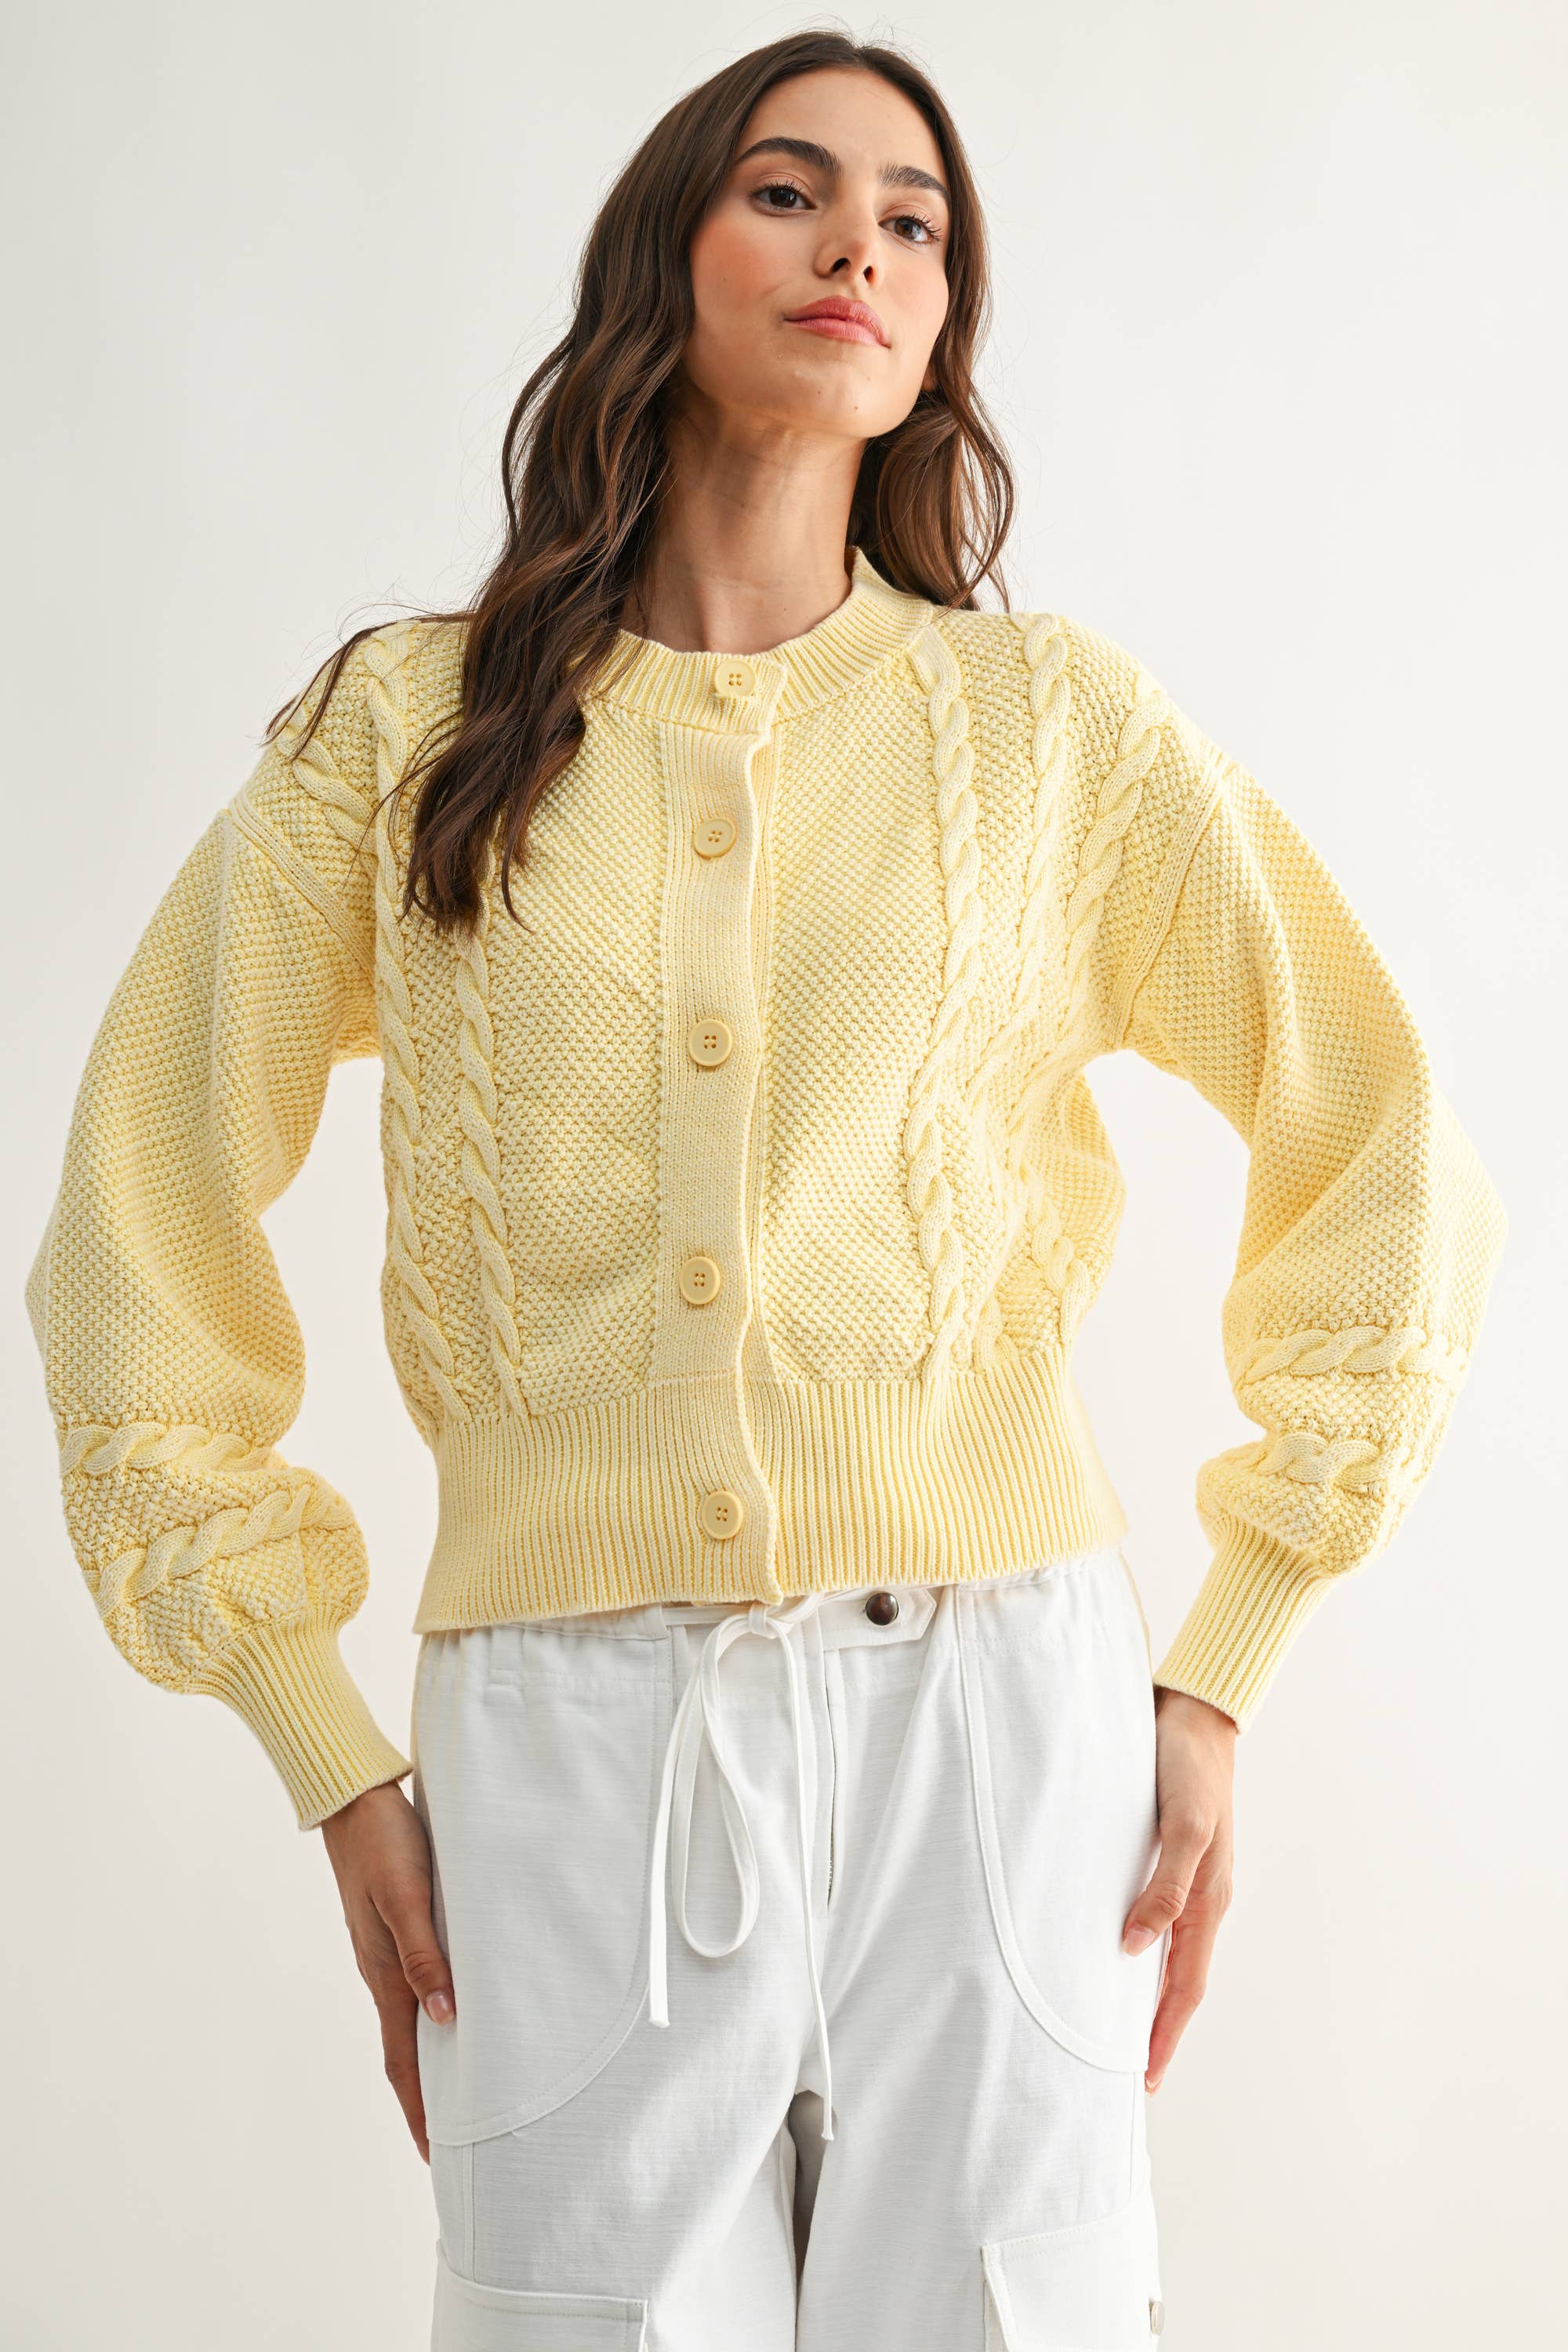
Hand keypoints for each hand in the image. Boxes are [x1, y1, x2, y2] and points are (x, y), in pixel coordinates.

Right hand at [318, 1778, 454, 2162]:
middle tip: (452, 2147)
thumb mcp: (408, 1895)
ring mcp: (386, 1953)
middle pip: (405, 2053)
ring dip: (430, 2065)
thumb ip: (423, 1952)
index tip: (434, 2156)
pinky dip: (431, 2017)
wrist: (355, 1799)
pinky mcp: (395, 1929)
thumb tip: (443, 2017)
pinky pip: (414, 1987)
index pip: (403, 2060)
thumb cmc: (386, 1842)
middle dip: (425, 2104)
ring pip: (410, 2022)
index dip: (419, 2110)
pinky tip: (449, 2017)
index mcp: (384, 1973)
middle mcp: (383, 1972)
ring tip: (457, 2096)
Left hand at [1121, 1686, 1236, 2094]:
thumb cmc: (1189, 1766)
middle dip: (1157, 2029)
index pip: (1185, 1985)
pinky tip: (1113, 1949)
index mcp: (1208, 1899)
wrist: (1193, 1710)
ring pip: (1165, 1950)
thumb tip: (1133, 1948)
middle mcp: (1198, 1896)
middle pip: (1177, 1978)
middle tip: (1128, 2074)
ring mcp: (1183, 1876)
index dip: (1164, 2034)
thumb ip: (1163, 1886)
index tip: (1145, 2081)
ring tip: (1115, 2026)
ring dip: (1145, 1991)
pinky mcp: (1162, 1853)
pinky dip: (1137, 1946)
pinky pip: (1152, 1915)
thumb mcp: (1182, 1827)